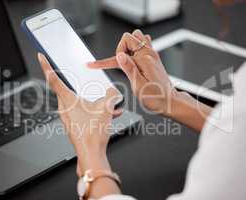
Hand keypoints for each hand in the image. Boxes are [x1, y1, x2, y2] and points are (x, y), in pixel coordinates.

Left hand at [37, 53, 121, 175]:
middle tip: (86, 81)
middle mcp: (64, 108)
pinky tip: (107, 114)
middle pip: (68, 89)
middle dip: (79, 85)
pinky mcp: (73, 124)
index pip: (53, 78)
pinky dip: (93, 110)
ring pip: (78, 102)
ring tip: (106, 104)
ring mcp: (68, 117)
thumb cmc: (92, 133)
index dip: (46, 65)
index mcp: (67, 100)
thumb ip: (111, 95)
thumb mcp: (106, 108)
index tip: (41, 57)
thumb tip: (113, 92)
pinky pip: (82, 112)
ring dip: (92, 101)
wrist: (91, 154)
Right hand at [88, 30, 211, 131]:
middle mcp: (149, 54)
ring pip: (136, 37)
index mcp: (144, 60)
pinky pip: (142, 43)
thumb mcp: (139, 86)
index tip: (92, 65)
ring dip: (127, 46)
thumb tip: (120, 55)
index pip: (120, 53)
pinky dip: (134, 48)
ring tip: (127, 62)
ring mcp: (152, 54)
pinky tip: (133, 60)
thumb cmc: (156, 97)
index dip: (103, 61)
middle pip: (128, 37)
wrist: (170, 101)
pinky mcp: (152, 57)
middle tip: (121, 65)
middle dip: (120, 48)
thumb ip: (129, 68)